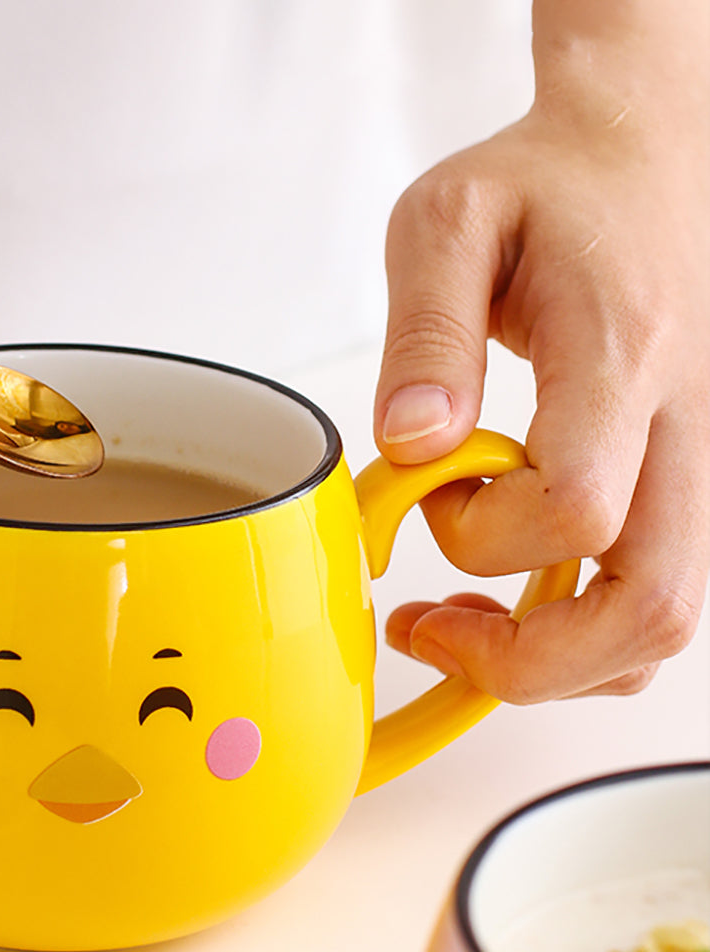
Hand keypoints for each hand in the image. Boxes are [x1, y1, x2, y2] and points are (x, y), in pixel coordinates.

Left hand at [374, 3, 708, 701]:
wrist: (642, 153)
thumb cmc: (543, 184)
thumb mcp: (448, 222)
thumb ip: (426, 335)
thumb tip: (410, 445)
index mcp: (624, 355)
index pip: (577, 507)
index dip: (478, 533)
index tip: (418, 494)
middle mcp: (686, 421)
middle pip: (650, 604)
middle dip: (527, 657)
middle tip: (430, 632)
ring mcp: (699, 456)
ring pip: (666, 619)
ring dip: (560, 659)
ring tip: (463, 627)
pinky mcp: (688, 474)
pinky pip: (660, 594)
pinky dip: (587, 632)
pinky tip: (518, 603)